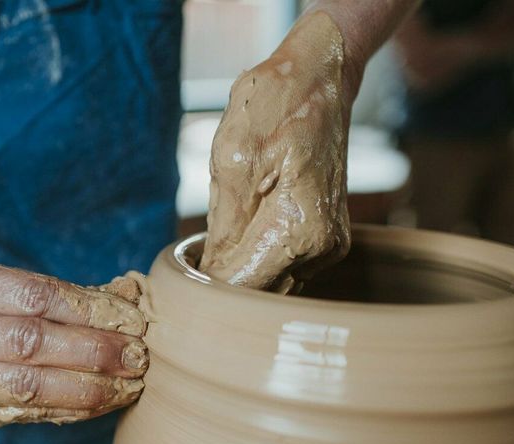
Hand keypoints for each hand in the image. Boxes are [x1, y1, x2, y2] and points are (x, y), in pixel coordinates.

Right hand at [0, 257, 147, 427]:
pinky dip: (72, 409)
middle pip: (30, 341)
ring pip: (28, 385)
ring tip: (129, 384)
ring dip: (88, 387)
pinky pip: (26, 413)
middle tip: (137, 356)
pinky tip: (103, 402)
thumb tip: (131, 296)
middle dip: (93, 350)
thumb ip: (64, 294)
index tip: (132, 319)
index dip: (89, 309)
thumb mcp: (9, 289)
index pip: (34, 295)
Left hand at [200, 12, 350, 292]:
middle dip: (224, 281)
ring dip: (241, 268)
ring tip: (220, 233)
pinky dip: (257, 256)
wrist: (318, 80)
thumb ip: (223, 227)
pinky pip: (282, 265)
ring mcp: (328, 247)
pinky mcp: (325, 240)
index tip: (185, 276)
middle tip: (194, 257)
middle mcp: (321, 249)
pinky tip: (243, 229)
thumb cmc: (273, 109)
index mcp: (299, 233)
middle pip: (259, 292)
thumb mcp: (231, 162)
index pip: (242, 288)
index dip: (209, 286)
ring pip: (270, 282)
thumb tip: (211, 273)